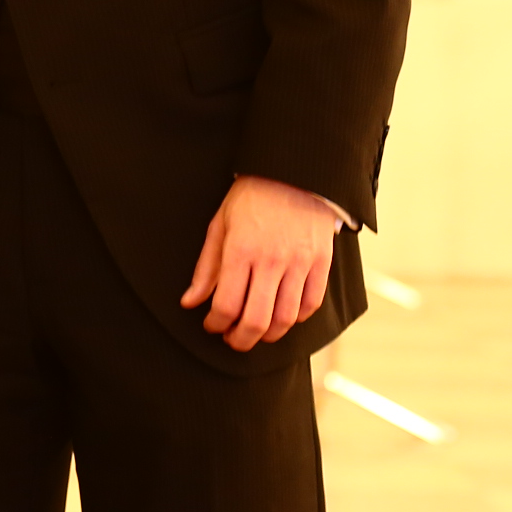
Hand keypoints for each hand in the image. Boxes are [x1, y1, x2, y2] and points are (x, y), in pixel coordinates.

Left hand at [180, 175, 339, 351]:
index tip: (212, 324)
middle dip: (241, 340)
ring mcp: (299, 262)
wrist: (294, 172)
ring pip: (285, 319)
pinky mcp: (321, 262)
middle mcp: (271, 260)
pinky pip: (311, 304)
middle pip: (256, 321)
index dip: (216, 324)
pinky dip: (296, 318)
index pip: (226, 305)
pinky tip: (283, 315)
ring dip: (268, 335)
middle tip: (233, 339)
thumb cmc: (252, 197)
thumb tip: (190, 302)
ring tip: (257, 332)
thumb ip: (206, 267)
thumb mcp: (220, 225)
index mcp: (241, 250)